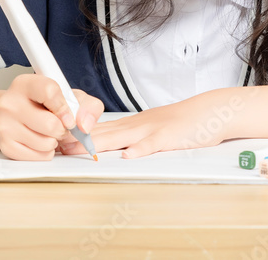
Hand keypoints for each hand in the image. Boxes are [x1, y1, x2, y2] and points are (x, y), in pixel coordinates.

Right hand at [0, 74, 103, 160]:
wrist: (17, 116)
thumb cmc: (46, 105)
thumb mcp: (70, 97)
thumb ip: (88, 106)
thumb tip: (84, 125)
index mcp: (26, 84)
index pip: (50, 92)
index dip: (65, 108)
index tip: (69, 117)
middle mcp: (10, 102)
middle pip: (50, 124)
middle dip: (63, 129)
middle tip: (59, 125)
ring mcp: (4, 125)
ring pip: (46, 143)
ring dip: (54, 142)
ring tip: (48, 133)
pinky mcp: (5, 146)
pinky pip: (38, 157)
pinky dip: (46, 153)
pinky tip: (40, 141)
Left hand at [60, 90, 237, 158]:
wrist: (210, 110)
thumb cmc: (183, 123)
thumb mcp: (153, 129)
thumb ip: (134, 138)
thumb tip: (116, 150)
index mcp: (133, 125)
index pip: (100, 129)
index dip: (78, 135)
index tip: (57, 139)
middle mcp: (138, 126)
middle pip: (104, 132)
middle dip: (79, 140)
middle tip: (56, 145)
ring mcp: (153, 130)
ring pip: (121, 137)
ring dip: (99, 143)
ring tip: (79, 150)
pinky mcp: (170, 137)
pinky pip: (153, 144)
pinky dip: (140, 150)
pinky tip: (128, 156)